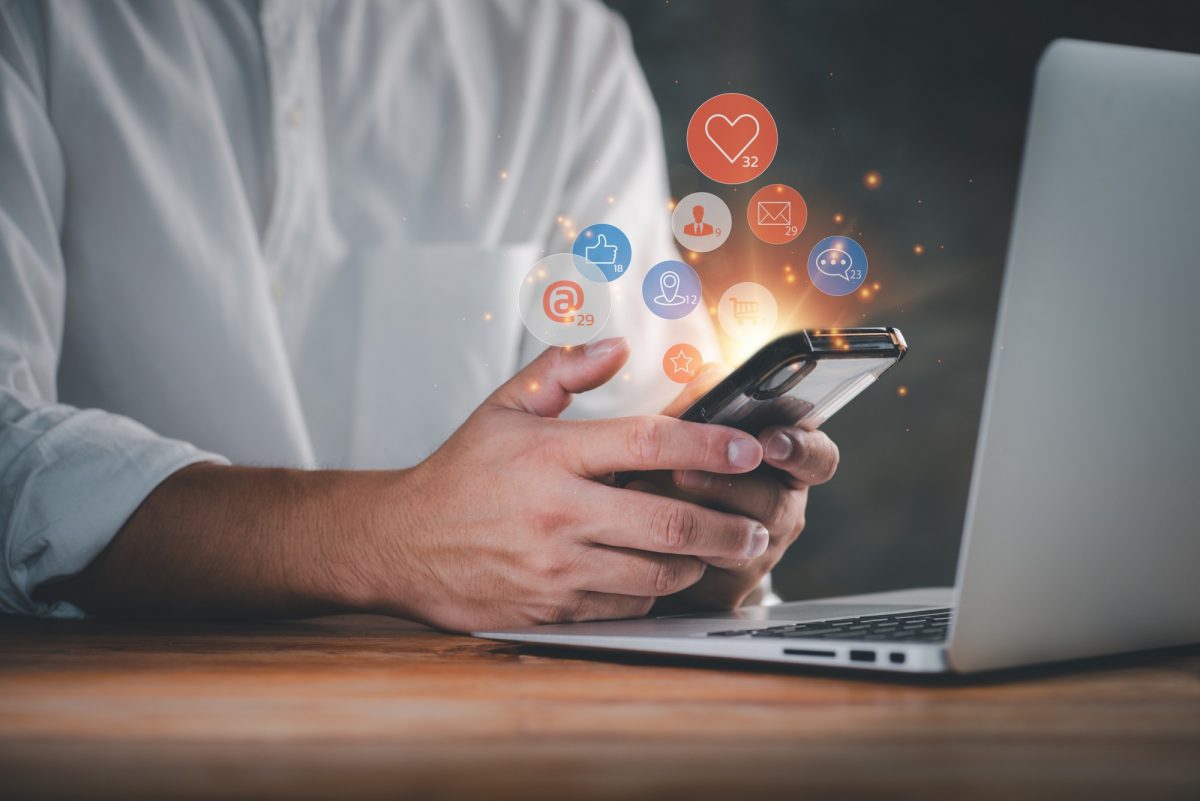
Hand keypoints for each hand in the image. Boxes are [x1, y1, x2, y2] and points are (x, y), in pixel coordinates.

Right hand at [362, 338, 769, 631]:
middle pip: (668, 523)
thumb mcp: (502, 408)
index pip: (646, 443)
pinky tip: (661, 576)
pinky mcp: (550, 609)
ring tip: (715, 551)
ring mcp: (555, 567)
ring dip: (696, 564)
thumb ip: (561, 371)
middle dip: (726, 527)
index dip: (708, 444)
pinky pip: (624, 607)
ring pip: (655, 574)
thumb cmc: (459, 475)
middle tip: (755, 524)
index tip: (748, 447)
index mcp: (551, 455)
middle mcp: (558, 513)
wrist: (400, 544)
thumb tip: (615, 347)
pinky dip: (652, 593)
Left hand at [641, 367, 839, 611]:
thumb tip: (710, 374)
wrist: (648, 530)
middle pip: (775, 504)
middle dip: (728, 484)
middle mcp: (780, 511)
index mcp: (785, 466)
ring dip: (695, 518)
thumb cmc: (679, 466)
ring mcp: (758, 554)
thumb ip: (703, 401)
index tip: (770, 441)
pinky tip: (639, 537)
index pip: (819, 459)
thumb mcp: (692, 428)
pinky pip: (708, 578)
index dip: (800, 450)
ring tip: (650, 496)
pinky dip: (672, 553)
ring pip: (741, 542)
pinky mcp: (726, 589)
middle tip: (685, 470)